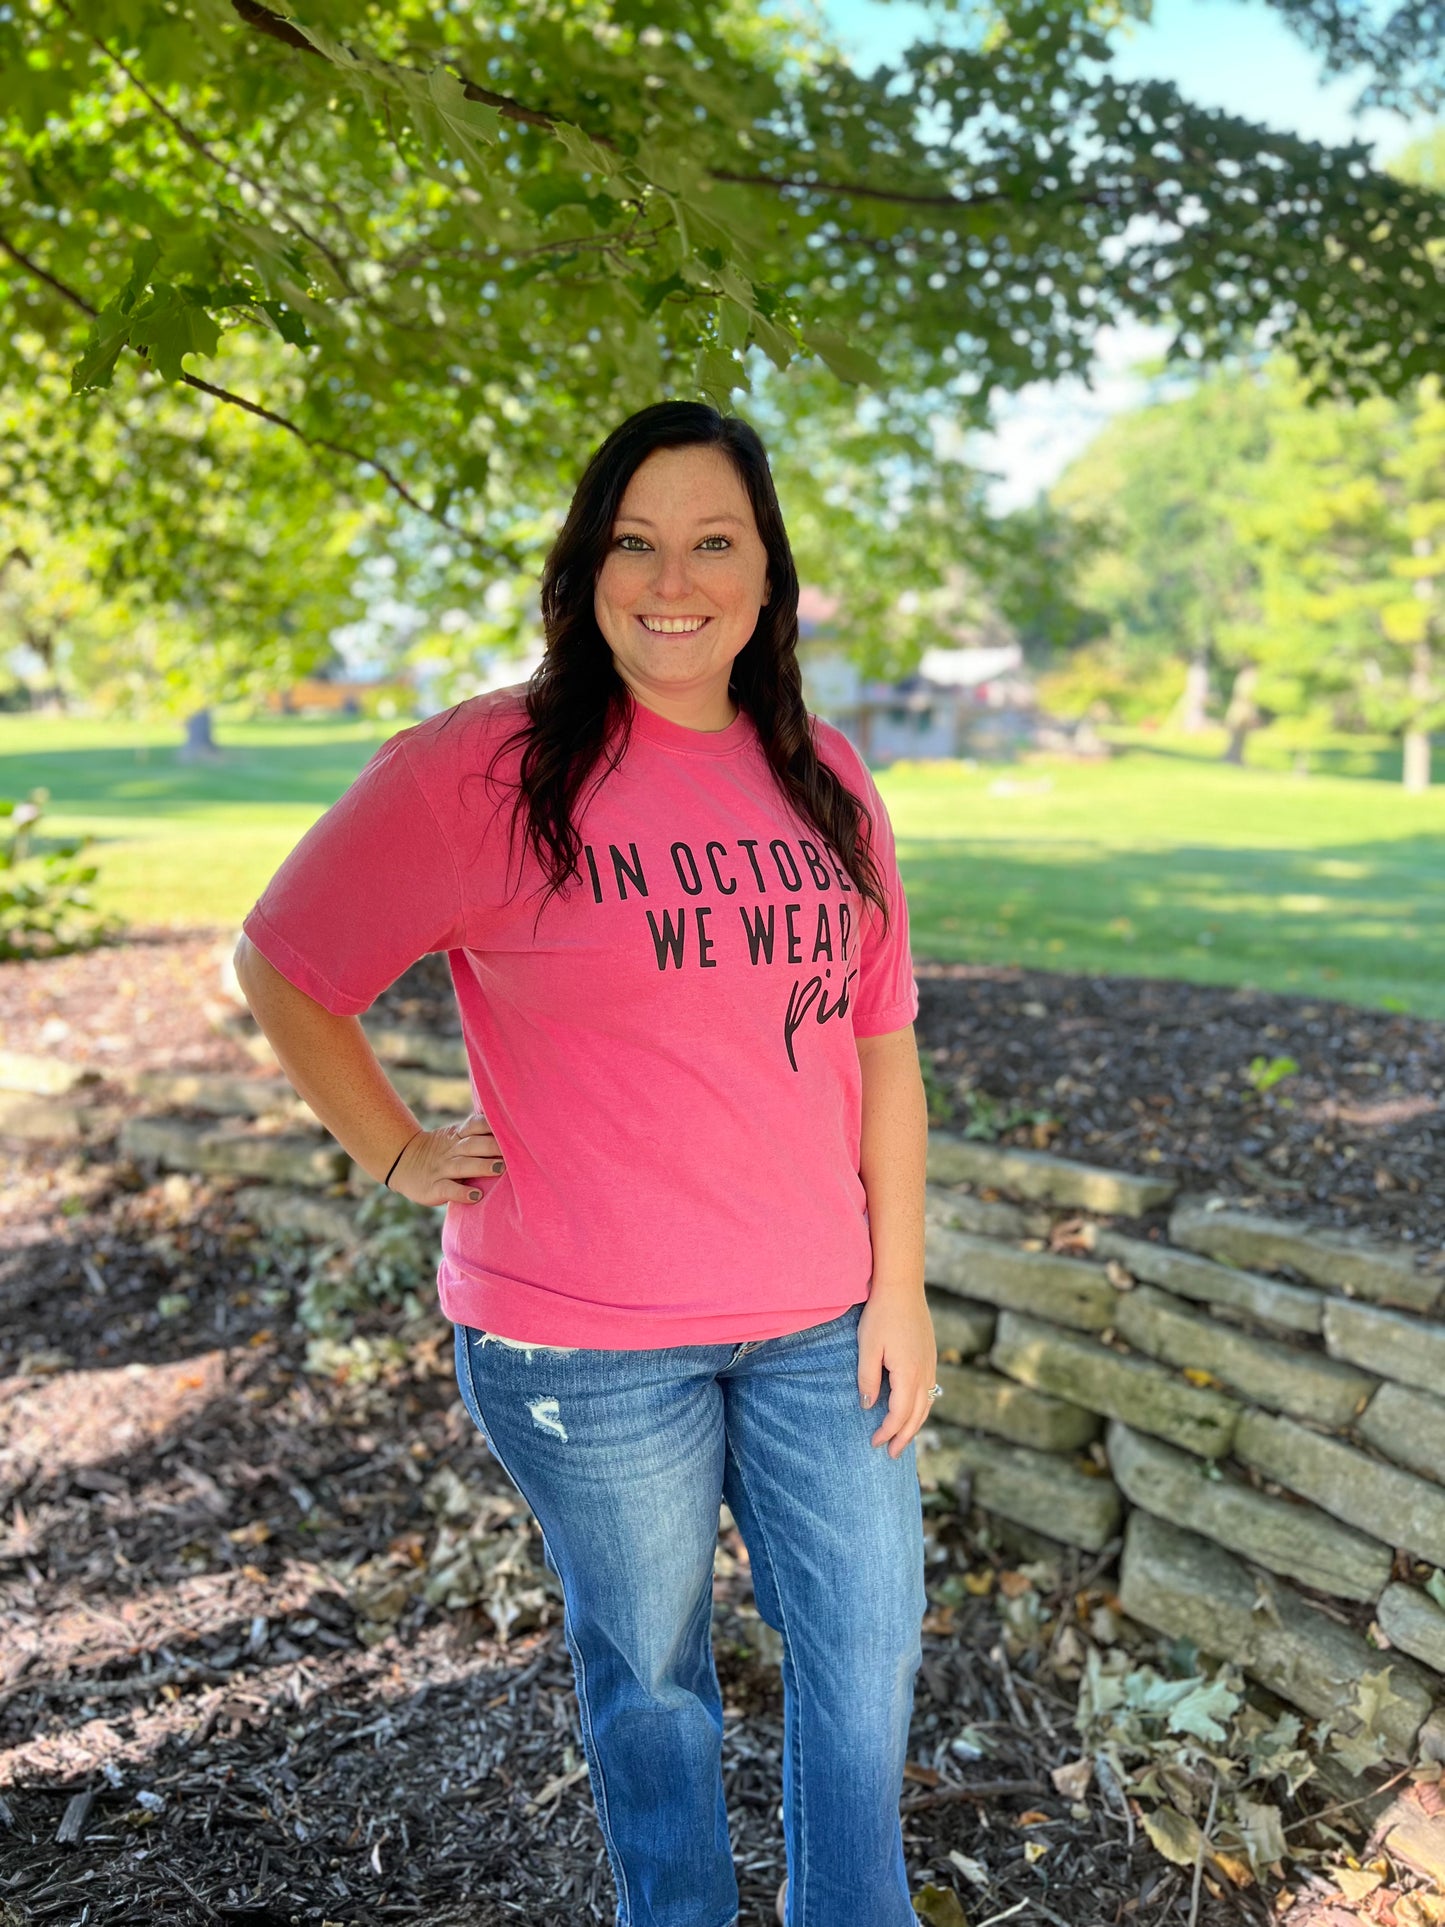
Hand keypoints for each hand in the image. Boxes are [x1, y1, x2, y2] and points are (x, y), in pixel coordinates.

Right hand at [387, 1112, 505, 1206]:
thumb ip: (477, 1134)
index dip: (491, 1125)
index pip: (475, 1125)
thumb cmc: (441, 1151)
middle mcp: (450, 1150)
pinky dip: (461, 1193)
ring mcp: (441, 1169)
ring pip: (463, 1166)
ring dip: (482, 1166)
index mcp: (457, 1135)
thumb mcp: (454, 1137)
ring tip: (499, 1169)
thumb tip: (512, 1132)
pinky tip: (476, 1196)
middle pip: (473, 1145)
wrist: (403, 1161)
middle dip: (493, 1146)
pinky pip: (448, 1190)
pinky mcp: (433, 1188)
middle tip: (514, 1150)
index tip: (511, 1127)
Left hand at [857, 1287, 936, 1458]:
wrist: (902, 1286)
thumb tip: (868, 1405)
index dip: (887, 1431)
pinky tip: (914, 1410)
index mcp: (909, 1373)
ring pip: (927, 1405)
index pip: (899, 1414)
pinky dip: (922, 1408)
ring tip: (904, 1440)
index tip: (873, 1442)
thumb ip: (868, 1379)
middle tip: (892, 1454)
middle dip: (904, 1437)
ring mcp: (931, 1364)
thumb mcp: (867, 1347)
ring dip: (915, 1425)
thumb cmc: (881, 1315)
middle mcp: (925, 1373)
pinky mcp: (931, 1356)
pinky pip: (930, 1391)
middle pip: (917, 1415)